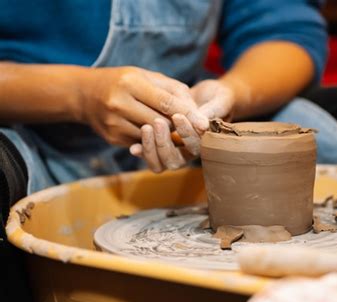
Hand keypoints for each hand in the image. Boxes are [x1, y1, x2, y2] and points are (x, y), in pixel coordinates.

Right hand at [79, 66, 208, 146]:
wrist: (86, 94)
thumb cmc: (124, 81)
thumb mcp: (147, 76)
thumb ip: (174, 91)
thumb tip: (198, 114)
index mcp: (131, 83)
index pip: (166, 103)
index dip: (188, 115)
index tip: (204, 124)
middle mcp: (119, 103)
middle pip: (161, 123)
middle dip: (177, 126)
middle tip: (188, 126)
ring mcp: (114, 123)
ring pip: (152, 136)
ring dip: (165, 134)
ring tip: (168, 125)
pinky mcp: (112, 138)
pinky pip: (141, 143)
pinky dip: (151, 139)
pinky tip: (149, 129)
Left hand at [129, 79, 235, 172]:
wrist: (208, 96)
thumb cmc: (219, 99)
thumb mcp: (220, 101)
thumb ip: (212, 112)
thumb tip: (203, 125)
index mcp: (204, 144)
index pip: (194, 146)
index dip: (186, 134)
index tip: (177, 116)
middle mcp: (188, 151)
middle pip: (174, 161)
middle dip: (165, 143)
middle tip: (157, 122)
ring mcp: (173, 150)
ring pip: (160, 163)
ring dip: (151, 148)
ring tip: (145, 128)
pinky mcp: (160, 145)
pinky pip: (150, 156)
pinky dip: (142, 151)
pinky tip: (133, 146)